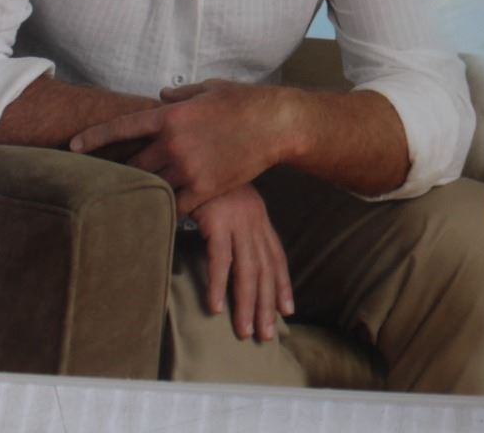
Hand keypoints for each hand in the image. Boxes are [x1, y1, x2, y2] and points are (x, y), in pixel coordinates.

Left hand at [69, 78, 293, 212]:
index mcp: (170, 116)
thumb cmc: (244, 101)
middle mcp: (173, 144)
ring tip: (131, 200)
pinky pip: (175, 204)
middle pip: (132, 165)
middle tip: (109, 179)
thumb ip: (180, 93)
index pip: (121, 128)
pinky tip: (161, 212)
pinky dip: (167, 207)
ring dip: (143, 191)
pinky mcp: (205, 188)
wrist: (276, 124)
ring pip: (151, 187)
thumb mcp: (210, 88)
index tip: (73, 147)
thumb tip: (160, 94)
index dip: (93, 138)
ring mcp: (188, 168)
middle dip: (121, 171)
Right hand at [192, 183, 294, 341]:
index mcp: (258, 218)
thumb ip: (234, 225)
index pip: (276, 257)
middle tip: (266, 335)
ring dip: (246, 304)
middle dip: (267, 305)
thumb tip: (233, 248)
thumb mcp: (228, 201)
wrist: (197, 149)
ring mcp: (237, 222)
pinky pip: (219, 260)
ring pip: (247, 271)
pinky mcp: (216, 221)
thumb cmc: (208, 176)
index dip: (283, 284)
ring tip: (245, 331)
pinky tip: (216, 308)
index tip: (287, 310)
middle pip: (265, 271)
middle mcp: (254, 221)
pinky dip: (218, 285)